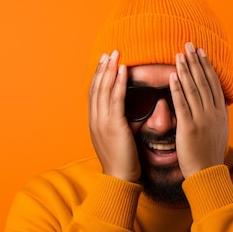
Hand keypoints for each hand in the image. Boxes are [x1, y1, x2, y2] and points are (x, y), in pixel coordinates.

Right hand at [89, 50, 140, 181]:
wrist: (120, 178)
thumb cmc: (123, 161)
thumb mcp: (121, 137)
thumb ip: (126, 122)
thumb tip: (138, 111)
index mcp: (95, 123)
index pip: (94, 94)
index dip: (98, 77)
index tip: (103, 63)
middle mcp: (95, 120)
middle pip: (96, 88)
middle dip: (102, 69)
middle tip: (107, 53)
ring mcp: (102, 122)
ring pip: (104, 90)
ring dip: (109, 70)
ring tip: (115, 55)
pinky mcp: (113, 125)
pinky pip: (115, 98)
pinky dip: (118, 82)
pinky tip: (123, 70)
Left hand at [170, 42, 228, 178]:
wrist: (207, 174)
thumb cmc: (210, 155)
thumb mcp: (220, 132)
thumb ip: (219, 116)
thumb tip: (220, 104)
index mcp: (221, 113)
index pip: (213, 84)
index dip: (207, 66)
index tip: (201, 52)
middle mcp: (213, 113)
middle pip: (204, 82)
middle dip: (195, 62)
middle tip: (188, 44)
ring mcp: (202, 120)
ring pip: (193, 89)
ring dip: (185, 70)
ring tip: (178, 55)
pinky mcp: (189, 128)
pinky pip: (182, 104)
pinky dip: (177, 89)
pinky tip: (172, 76)